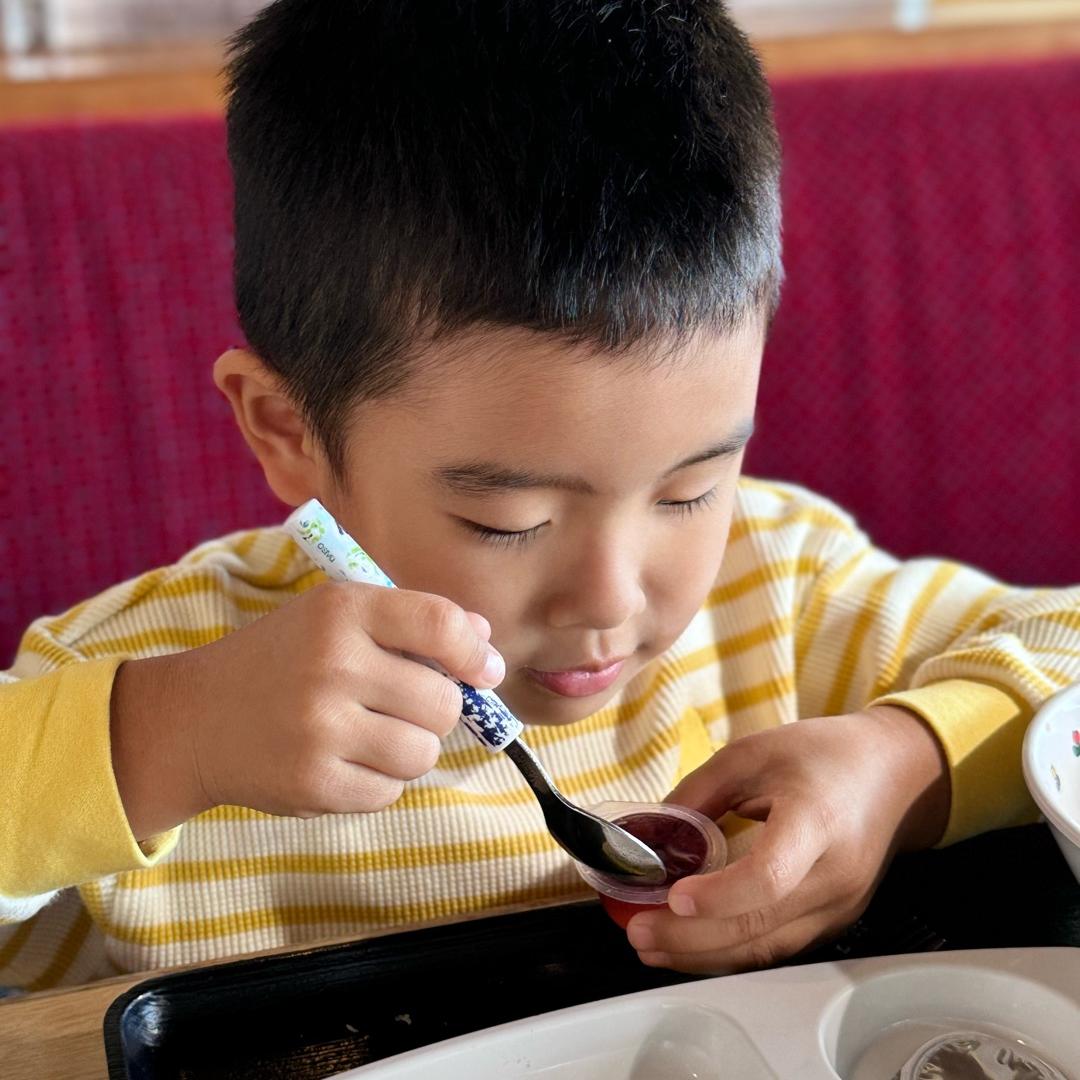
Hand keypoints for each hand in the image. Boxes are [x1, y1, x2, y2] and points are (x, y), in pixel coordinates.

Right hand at [111, 582, 503, 838]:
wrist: (195, 718)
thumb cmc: (284, 661)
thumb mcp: (336, 619)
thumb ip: (412, 624)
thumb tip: (485, 643)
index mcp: (342, 610)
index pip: (440, 624)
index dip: (474, 652)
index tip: (483, 670)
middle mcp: (331, 664)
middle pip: (442, 701)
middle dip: (436, 709)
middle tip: (402, 706)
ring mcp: (319, 728)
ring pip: (423, 753)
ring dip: (411, 750)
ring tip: (373, 735)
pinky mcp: (311, 783)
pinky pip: (389, 793)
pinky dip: (380, 782)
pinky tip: (345, 761)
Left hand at [624, 706, 949, 972]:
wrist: (895, 775)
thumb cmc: (823, 756)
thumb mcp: (753, 752)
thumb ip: (700, 792)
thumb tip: (651, 835)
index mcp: (816, 822)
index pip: (770, 877)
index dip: (719, 896)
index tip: (673, 897)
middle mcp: (834, 876)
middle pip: (760, 924)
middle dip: (691, 937)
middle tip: (637, 932)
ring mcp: (839, 907)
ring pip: (767, 949)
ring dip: (704, 955)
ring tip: (651, 946)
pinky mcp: (834, 922)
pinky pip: (778, 947)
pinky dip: (731, 952)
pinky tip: (691, 946)